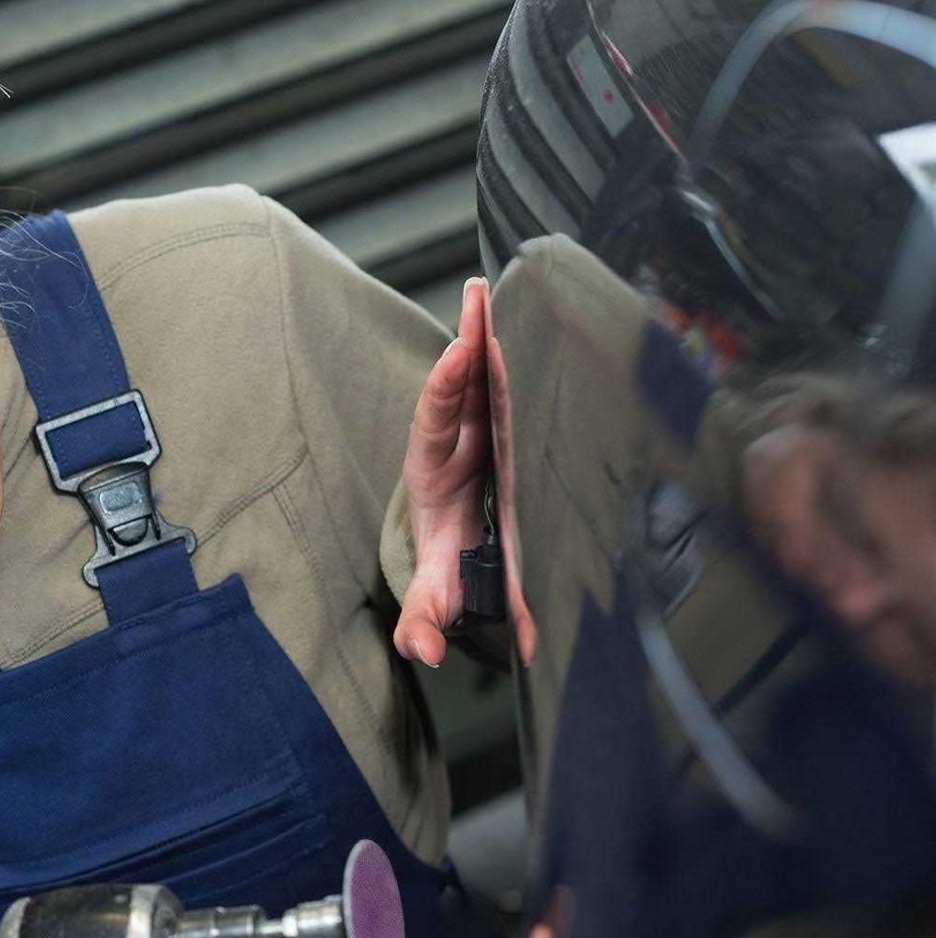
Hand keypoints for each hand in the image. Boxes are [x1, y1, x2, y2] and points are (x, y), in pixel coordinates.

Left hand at [394, 278, 493, 667]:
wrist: (459, 545)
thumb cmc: (452, 561)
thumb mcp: (439, 589)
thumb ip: (429, 618)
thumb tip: (426, 651)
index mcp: (434, 470)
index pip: (437, 423)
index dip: (446, 390)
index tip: (456, 357)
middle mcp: (456, 439)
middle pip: (462, 384)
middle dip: (467, 341)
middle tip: (475, 299)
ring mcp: (480, 427)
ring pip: (487, 373)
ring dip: (486, 329)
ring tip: (486, 286)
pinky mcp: (505, 424)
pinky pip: (509, 382)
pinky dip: (510, 346)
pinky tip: (511, 306)